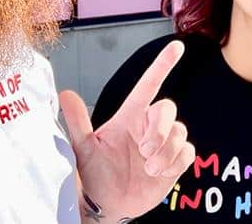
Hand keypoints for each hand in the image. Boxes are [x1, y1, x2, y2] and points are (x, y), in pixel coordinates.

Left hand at [59, 40, 194, 220]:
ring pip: (179, 132)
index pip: (149, 84)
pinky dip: (175, 163)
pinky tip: (158, 173)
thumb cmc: (95, 174)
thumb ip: (78, 121)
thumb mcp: (84, 148)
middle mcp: (149, 126)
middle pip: (167, 108)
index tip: (177, 46)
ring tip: (148, 168)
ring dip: (164, 152)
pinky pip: (187, 152)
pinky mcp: (175, 161)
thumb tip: (64, 94)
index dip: (163, 65)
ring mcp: (163, 143)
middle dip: (159, 129)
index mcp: (130, 116)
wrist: (107, 205)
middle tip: (144, 151)